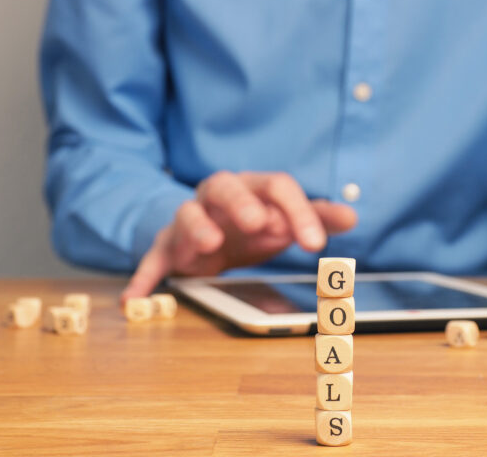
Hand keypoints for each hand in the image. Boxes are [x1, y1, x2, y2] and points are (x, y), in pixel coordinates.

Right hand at [122, 171, 357, 301]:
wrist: (207, 231)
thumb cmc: (251, 223)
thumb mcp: (284, 219)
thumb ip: (315, 217)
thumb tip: (352, 216)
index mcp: (252, 187)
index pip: (277, 186)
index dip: (298, 212)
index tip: (316, 244)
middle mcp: (219, 198)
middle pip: (225, 187)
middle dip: (242, 203)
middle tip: (261, 223)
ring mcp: (190, 220)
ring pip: (187, 214)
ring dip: (197, 228)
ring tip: (209, 246)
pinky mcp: (167, 247)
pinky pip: (152, 259)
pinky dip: (143, 279)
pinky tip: (134, 300)